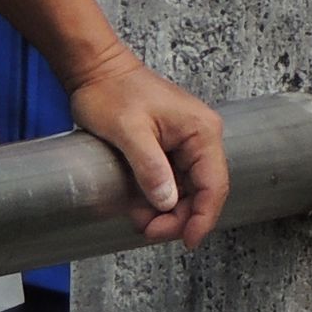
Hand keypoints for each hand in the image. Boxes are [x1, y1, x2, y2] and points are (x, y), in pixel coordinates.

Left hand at [64, 48, 231, 249]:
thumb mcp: (128, 131)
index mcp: (201, 131)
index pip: (215, 185)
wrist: (96, 70)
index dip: (203, 218)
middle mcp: (200, 137)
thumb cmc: (111, 91)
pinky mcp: (170, 148)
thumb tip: (167, 202)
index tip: (188, 241)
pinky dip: (157, 197)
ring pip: (186, 191)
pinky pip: (172, 182)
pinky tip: (137, 204)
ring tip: (138, 216)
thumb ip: (150, 167)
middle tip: (148, 230)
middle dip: (178, 217)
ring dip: (165, 210)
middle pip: (202, 192)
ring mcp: (186, 143)